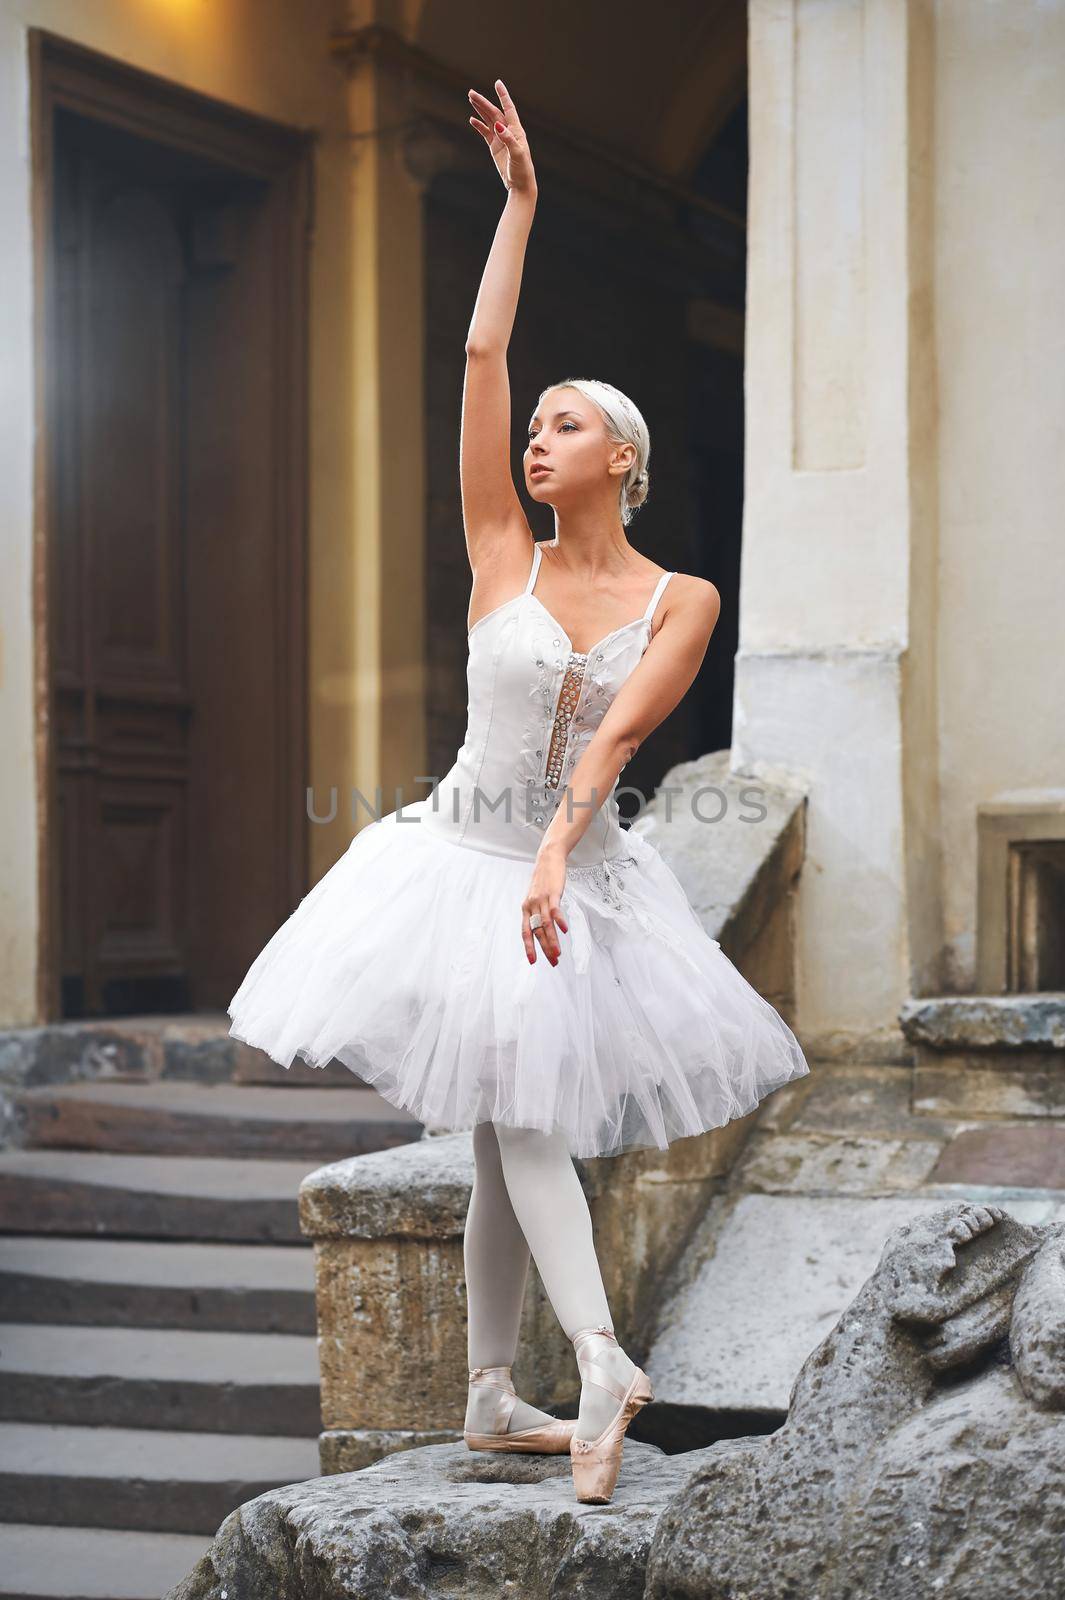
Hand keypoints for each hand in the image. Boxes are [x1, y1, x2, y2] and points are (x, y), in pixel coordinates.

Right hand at [467, 79, 536, 196]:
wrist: (520, 185)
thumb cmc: (522, 170)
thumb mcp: (517, 154)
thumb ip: (508, 139)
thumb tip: (498, 126)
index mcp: (516, 130)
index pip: (508, 108)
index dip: (503, 95)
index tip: (497, 83)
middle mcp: (508, 131)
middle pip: (494, 112)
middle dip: (483, 102)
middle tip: (471, 92)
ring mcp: (501, 139)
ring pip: (489, 120)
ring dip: (480, 110)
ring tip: (470, 99)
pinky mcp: (495, 147)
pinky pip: (486, 132)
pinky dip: (479, 126)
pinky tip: (472, 119)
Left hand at [521, 845, 568, 965]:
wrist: (548, 858)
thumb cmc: (543, 880)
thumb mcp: (536, 897)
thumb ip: (538, 912)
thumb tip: (542, 928)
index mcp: (526, 908)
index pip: (525, 932)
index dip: (529, 947)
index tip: (533, 961)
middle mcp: (531, 906)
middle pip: (537, 932)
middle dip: (545, 949)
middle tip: (553, 961)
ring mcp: (541, 900)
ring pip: (546, 924)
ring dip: (552, 940)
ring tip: (558, 953)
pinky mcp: (552, 893)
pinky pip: (555, 910)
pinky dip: (560, 921)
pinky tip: (565, 930)